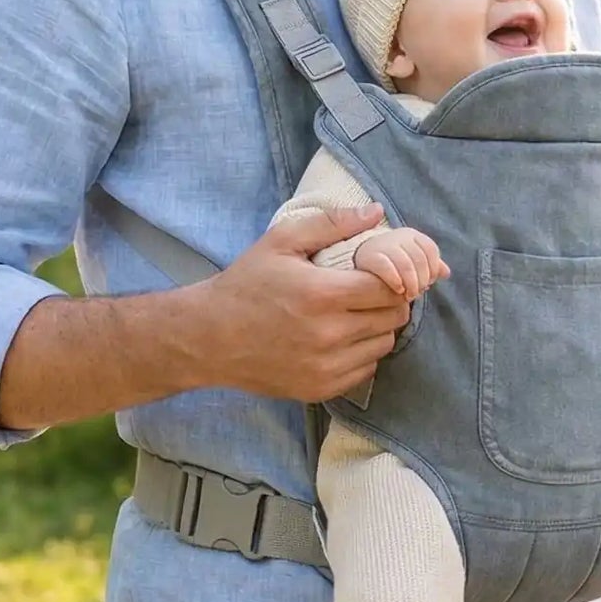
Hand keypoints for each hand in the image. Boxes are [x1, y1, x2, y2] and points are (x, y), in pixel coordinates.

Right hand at [200, 206, 411, 402]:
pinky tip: (341, 338)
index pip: (389, 288)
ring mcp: (325, 367)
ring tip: (355, 314)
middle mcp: (328, 335)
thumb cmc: (246, 284)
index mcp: (322, 295)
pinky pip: (366, 369)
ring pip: (383, 345)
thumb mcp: (281, 241)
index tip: (380, 274)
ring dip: (378, 328)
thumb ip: (331, 224)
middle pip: (392, 318)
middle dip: (389, 301)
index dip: (392, 278)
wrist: (209, 337)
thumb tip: (376, 212)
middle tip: (369, 292)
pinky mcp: (320, 389)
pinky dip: (362, 353)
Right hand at [352, 226, 449, 299]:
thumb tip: (446, 273)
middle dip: (422, 279)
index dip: (433, 268)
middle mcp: (398, 236)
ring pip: (406, 264)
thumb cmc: (391, 261)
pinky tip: (398, 290)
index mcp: (411, 235)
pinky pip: (386, 267)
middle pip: (419, 258)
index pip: (430, 249)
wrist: (361, 259)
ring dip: (411, 283)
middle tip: (418, 293)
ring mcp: (383, 245)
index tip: (429, 282)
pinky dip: (395, 280)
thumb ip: (430, 265)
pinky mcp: (369, 256)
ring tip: (409, 296)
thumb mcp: (411, 260)